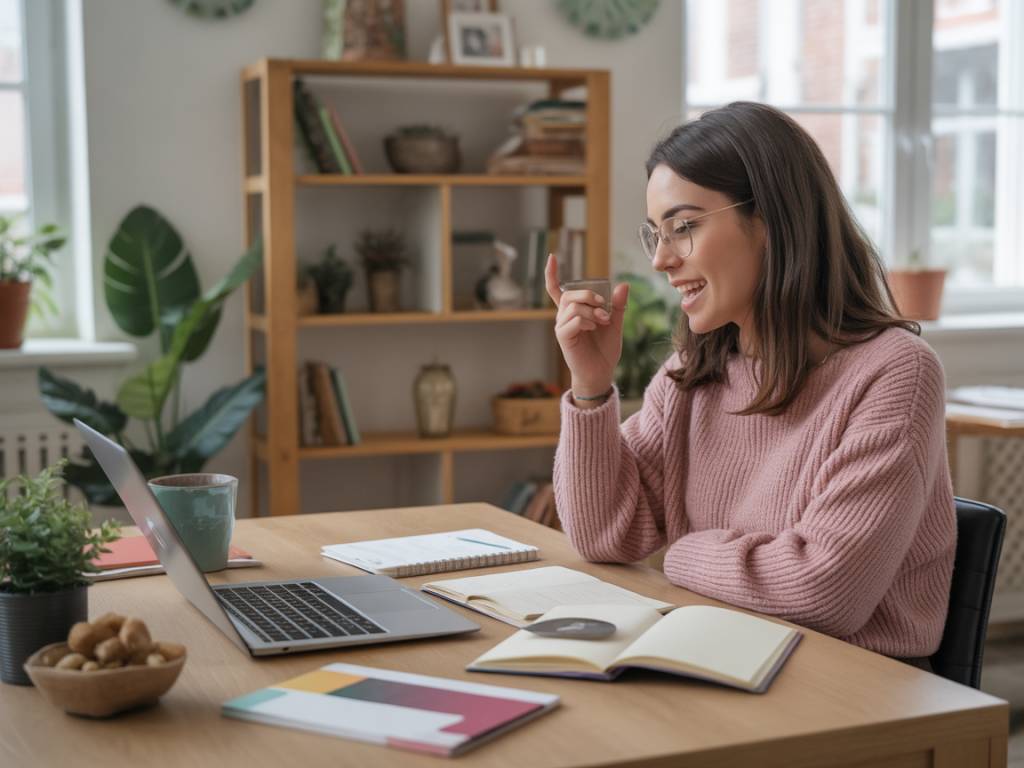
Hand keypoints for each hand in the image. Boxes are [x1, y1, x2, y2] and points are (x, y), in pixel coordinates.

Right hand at [545, 253, 628, 396]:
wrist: (602, 372)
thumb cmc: (605, 350)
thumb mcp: (615, 323)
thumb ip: (617, 305)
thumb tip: (623, 284)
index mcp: (573, 312)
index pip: (556, 290)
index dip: (552, 273)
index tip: (552, 257)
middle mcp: (563, 317)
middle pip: (570, 294)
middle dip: (589, 296)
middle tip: (605, 310)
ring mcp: (561, 326)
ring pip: (573, 306)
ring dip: (592, 311)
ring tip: (603, 321)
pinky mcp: (563, 336)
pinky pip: (574, 320)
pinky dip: (587, 321)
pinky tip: (593, 329)